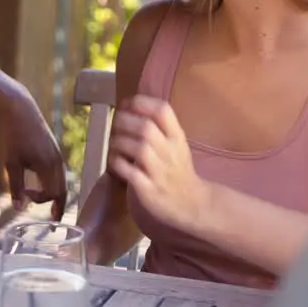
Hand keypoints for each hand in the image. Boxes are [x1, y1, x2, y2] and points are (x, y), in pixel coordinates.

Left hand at [1, 86, 67, 219]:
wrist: (20, 110)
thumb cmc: (14, 135)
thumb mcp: (12, 163)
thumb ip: (16, 186)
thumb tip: (18, 208)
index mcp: (49, 166)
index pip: (54, 194)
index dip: (42, 201)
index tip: (26, 197)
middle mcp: (57, 162)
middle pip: (63, 190)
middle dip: (58, 205)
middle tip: (54, 222)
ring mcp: (57, 156)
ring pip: (62, 181)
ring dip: (56, 195)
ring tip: (52, 207)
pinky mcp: (54, 150)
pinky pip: (59, 173)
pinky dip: (55, 183)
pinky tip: (46, 186)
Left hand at [106, 95, 213, 232]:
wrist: (193, 204)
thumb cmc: (178, 170)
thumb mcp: (175, 144)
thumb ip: (159, 127)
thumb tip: (131, 105)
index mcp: (177, 138)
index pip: (163, 111)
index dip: (141, 103)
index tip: (126, 103)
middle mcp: (170, 152)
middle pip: (146, 128)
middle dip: (125, 121)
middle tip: (115, 123)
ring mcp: (160, 172)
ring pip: (138, 148)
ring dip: (119, 142)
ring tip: (114, 143)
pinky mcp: (149, 189)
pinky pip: (129, 172)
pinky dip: (117, 163)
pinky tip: (114, 160)